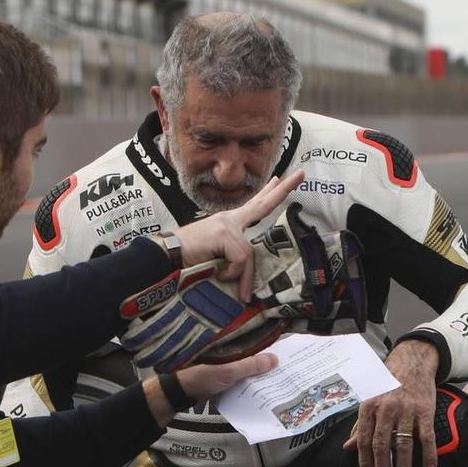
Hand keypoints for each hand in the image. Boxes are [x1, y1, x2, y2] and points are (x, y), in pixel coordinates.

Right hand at [168, 169, 305, 298]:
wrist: (166, 257)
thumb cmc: (188, 259)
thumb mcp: (216, 257)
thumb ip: (233, 259)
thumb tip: (247, 274)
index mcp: (229, 223)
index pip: (254, 204)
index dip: (268, 193)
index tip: (281, 179)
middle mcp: (230, 220)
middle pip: (263, 204)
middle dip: (284, 190)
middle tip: (302, 174)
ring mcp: (227, 225)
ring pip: (248, 254)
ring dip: (242, 277)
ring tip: (239, 292)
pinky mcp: (224, 235)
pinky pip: (239, 260)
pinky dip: (232, 273)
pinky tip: (219, 273)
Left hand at [177, 351, 277, 402]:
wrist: (181, 393)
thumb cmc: (199, 376)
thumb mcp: (228, 371)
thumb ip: (250, 365)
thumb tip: (273, 359)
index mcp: (230, 342)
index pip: (254, 339)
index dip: (269, 345)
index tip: (285, 353)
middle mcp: (229, 350)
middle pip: (253, 354)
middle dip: (267, 361)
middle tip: (285, 368)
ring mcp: (226, 363)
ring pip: (248, 366)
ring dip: (259, 373)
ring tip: (276, 379)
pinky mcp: (224, 375)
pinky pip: (242, 377)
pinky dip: (250, 381)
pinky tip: (259, 388)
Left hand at [344, 340, 439, 466]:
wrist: (412, 362)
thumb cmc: (388, 384)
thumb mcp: (370, 401)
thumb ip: (361, 426)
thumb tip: (348, 448)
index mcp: (369, 407)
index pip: (364, 439)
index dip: (365, 460)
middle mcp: (386, 409)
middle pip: (382, 444)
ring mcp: (406, 410)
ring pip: (403, 443)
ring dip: (403, 466)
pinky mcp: (424, 410)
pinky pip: (426, 436)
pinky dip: (428, 454)